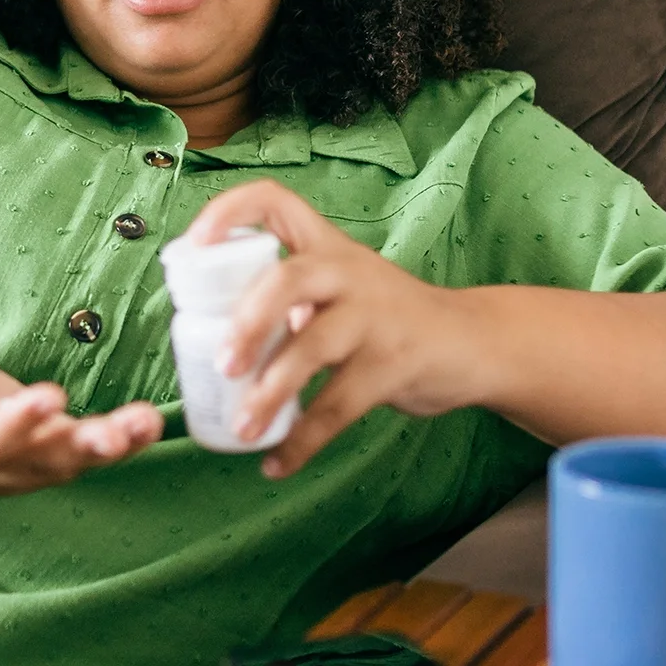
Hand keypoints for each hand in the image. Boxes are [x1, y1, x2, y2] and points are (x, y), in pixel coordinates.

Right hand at [0, 324, 162, 496]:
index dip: (16, 424)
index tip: (48, 396)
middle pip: (36, 462)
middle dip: (76, 446)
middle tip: (110, 434)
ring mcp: (24, 468)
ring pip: (70, 463)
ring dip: (111, 447)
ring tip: (143, 424)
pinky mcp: (53, 458)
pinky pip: (87, 456)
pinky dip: (123, 443)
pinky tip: (149, 424)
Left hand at [185, 180, 495, 478]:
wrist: (471, 342)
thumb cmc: (385, 317)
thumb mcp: (341, 290)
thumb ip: (288, 305)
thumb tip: (214, 342)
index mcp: (327, 247)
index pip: (275, 202)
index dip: (230, 213)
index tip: (195, 244)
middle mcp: (349, 273)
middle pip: (290, 279)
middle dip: (249, 322)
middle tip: (222, 365)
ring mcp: (375, 317)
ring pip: (315, 347)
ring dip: (272, 392)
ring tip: (244, 428)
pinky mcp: (394, 365)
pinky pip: (340, 406)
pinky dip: (303, 440)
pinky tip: (277, 463)